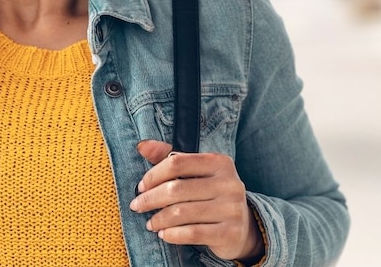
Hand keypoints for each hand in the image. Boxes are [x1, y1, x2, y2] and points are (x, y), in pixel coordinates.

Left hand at [129, 140, 264, 263]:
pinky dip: (172, 234)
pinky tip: (164, 234)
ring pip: (182, 213)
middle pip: (176, 188)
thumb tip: (142, 146)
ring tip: (150, 223)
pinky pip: (192, 233)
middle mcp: (229, 183)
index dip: (153, 174)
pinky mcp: (230, 233)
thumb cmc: (211, 194)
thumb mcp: (195, 172)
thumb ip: (169, 156)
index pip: (177, 162)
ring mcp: (232, 209)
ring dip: (159, 219)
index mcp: (219, 162)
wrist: (243, 227)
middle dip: (150, 199)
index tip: (141, 186)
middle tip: (137, 206)